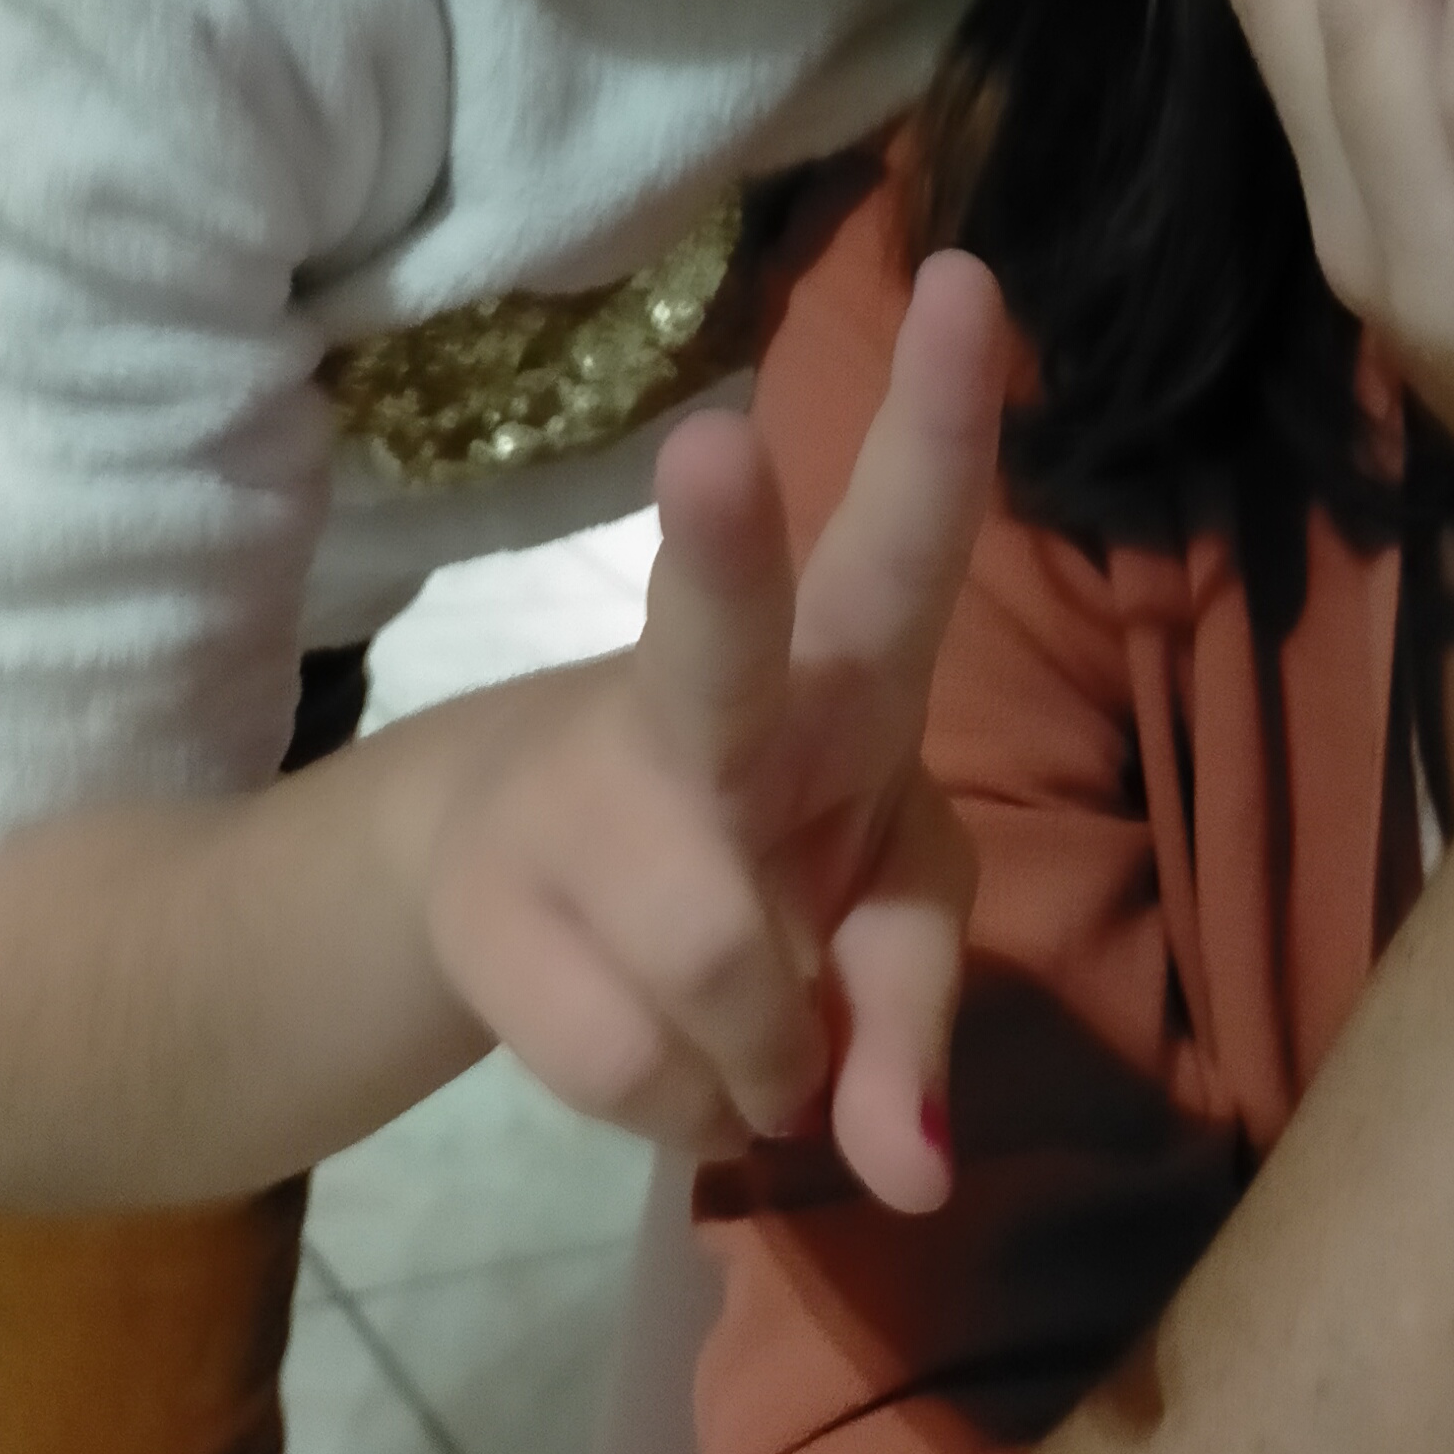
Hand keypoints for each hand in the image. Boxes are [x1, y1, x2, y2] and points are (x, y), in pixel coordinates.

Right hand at [411, 254, 1005, 1213]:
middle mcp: (711, 706)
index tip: (969, 278)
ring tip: (745, 1017)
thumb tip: (906, 1175)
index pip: (906, 537)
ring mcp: (579, 797)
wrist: (505, 896)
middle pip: (722, 641)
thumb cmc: (765, 857)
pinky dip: (679, 1105)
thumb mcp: (883, 922)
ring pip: (724, 969)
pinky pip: (635, 1073)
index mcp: (848, 673)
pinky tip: (658, 1041)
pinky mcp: (484, 907)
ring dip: (763, 1051)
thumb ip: (915, 1021)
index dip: (941, 421)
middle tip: (709, 452)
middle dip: (723, 553)